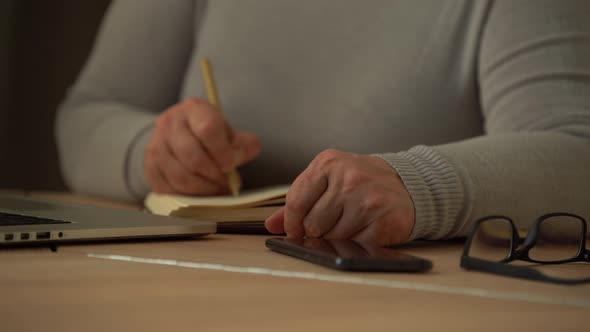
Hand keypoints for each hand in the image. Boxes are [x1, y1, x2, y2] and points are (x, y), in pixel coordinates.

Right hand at [145, 98, 260, 194]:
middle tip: (227, 184)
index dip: (222, 152)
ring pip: (180, 176)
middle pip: (192, 156)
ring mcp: (156, 145)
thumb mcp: (229, 133)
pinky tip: (203, 195)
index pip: (208, 129)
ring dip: (204, 189)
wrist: (181, 137)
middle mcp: (170, 123)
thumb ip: (243, 143)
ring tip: (218, 191)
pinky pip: (169, 189)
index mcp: (194, 109)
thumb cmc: (210, 136)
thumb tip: (248, 151)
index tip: (230, 166)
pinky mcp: (150, 168)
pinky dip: (189, 197)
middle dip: (214, 175)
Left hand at [265, 149, 414, 245]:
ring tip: (351, 221)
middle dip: (317, 229)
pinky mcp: (381, 220)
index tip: (295, 229)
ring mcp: (365, 199)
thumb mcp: (329, 180)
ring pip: (331, 235)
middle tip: (333, 221)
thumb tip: (272, 224)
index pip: (295, 201)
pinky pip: (353, 243)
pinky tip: (365, 227)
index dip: (292, 222)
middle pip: (311, 223)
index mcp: (328, 163)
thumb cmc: (362, 183)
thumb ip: (299, 200)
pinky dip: (356, 240)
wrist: (407, 185)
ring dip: (337, 236)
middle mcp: (347, 178)